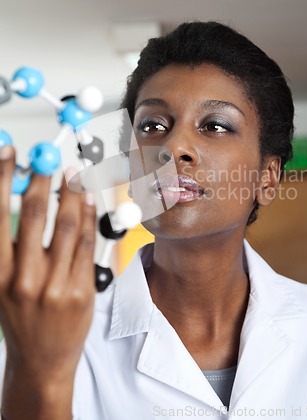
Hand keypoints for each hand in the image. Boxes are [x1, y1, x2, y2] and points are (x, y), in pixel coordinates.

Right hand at [0, 145, 95, 386]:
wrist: (41, 362)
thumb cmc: (21, 317)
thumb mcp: (4, 282)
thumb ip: (11, 243)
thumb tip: (19, 196)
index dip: (1, 177)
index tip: (9, 152)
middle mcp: (23, 278)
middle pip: (35, 214)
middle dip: (42, 179)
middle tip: (48, 157)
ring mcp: (55, 286)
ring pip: (68, 225)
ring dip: (72, 193)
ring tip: (74, 174)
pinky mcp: (82, 291)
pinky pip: (89, 244)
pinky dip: (90, 216)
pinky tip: (90, 199)